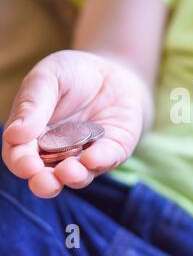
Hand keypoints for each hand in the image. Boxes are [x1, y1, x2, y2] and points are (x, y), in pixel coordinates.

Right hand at [1, 50, 151, 197]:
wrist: (112, 71)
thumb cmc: (72, 74)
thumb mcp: (48, 78)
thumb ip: (33, 103)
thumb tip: (14, 135)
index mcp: (33, 137)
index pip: (21, 156)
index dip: (22, 163)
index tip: (27, 165)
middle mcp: (58, 154)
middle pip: (47, 176)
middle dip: (44, 183)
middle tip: (45, 184)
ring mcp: (87, 155)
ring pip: (78, 175)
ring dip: (73, 177)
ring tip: (69, 172)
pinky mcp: (113, 150)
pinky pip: (108, 159)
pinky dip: (101, 160)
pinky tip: (94, 158)